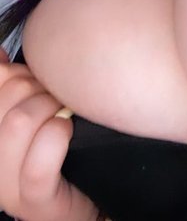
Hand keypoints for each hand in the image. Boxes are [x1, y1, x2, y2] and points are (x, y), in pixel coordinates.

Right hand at [0, 46, 97, 220]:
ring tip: (65, 114)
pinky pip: (38, 164)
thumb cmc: (61, 148)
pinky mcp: (34, 203)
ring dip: (52, 108)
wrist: (89, 198)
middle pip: (8, 97)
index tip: (37, 83)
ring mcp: (7, 187)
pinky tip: (67, 131)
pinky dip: (57, 136)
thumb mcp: (34, 111)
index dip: (18, 73)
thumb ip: (14, 86)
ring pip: (19, 123)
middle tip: (59, 99)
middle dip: (42, 87)